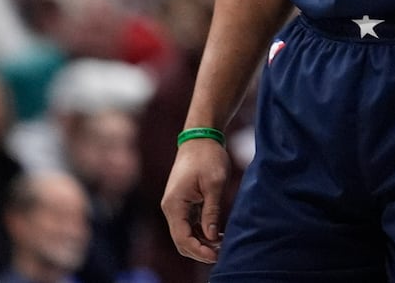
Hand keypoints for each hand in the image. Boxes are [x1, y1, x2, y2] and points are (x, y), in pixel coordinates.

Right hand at [160, 137, 229, 262]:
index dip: (198, 250)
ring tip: (223, 244)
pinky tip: (218, 233)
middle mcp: (171, 208)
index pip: (181, 238)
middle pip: (181, 239)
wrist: (200, 138)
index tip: (216, 256)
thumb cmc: (208, 157)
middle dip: (199, 249)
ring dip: (202, 241)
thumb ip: (211, 212)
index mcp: (174, 204)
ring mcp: (176, 206)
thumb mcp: (214, 184)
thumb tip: (211, 237)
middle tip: (221, 253)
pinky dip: (201, 231)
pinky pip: (189, 224)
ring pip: (185, 233)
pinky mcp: (183, 202)